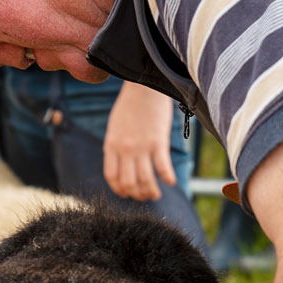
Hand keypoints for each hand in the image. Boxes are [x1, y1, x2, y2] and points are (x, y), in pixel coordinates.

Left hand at [103, 83, 176, 201]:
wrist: (143, 86)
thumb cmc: (130, 105)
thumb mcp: (114, 127)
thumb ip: (115, 145)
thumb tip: (120, 162)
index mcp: (111, 145)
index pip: (112, 177)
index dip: (119, 189)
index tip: (127, 193)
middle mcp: (124, 150)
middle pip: (128, 183)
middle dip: (136, 194)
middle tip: (144, 197)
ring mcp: (141, 147)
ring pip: (145, 180)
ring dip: (151, 192)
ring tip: (156, 195)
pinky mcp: (158, 142)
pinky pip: (162, 168)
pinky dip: (167, 179)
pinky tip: (171, 182)